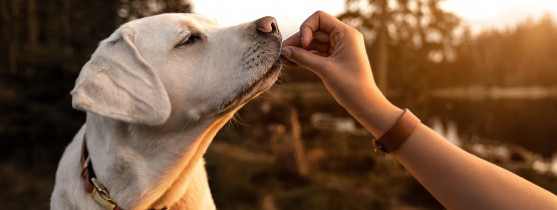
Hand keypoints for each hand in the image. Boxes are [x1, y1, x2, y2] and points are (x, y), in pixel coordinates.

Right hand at [281, 11, 400, 136]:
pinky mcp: (336, 58)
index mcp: (346, 33)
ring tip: (284, 60)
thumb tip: (284, 50)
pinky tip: (292, 63)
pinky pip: (317, 53)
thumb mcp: (324, 69)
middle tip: (282, 53)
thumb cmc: (350, 85)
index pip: (319, 18)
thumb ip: (303, 57)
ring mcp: (339, 48)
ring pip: (314, 43)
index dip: (306, 28)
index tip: (303, 44)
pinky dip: (306, 57)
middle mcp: (343, 37)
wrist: (364, 103)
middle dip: (298, 41)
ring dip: (299, 50)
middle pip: (314, 31)